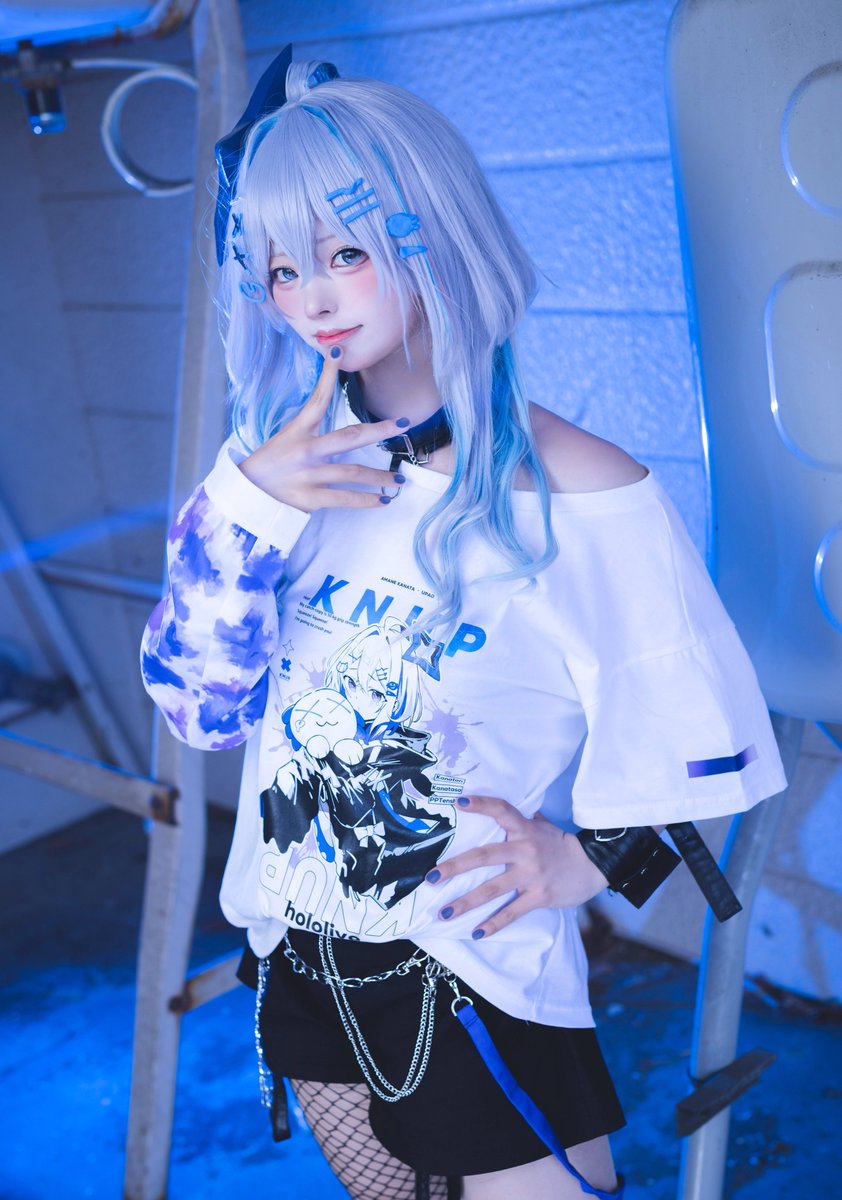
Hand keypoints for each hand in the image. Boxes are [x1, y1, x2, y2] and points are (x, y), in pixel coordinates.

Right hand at [237, 347, 407, 511]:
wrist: (248, 494)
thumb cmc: (271, 463)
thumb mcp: (286, 437)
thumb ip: (311, 429)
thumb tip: (341, 424)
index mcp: (298, 431)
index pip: (317, 399)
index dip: (328, 374)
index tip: (338, 351)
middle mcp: (306, 450)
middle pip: (349, 437)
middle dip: (379, 430)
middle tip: (403, 424)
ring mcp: (309, 475)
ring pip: (354, 473)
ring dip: (381, 476)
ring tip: (400, 478)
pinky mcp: (310, 498)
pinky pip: (345, 499)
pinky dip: (367, 500)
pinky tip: (383, 499)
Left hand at [427, 794, 608, 937]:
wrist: (593, 864)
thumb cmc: (561, 844)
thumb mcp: (542, 825)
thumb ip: (520, 819)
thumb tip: (499, 809)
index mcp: (524, 829)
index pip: (501, 810)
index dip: (480, 805)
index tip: (457, 802)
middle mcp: (525, 850)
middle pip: (484, 856)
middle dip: (455, 866)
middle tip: (431, 877)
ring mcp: (531, 875)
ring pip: (492, 889)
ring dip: (465, 903)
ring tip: (443, 913)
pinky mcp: (538, 896)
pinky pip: (511, 912)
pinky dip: (493, 924)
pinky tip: (477, 932)